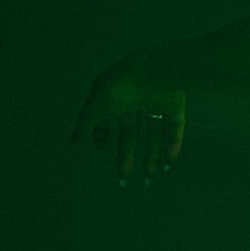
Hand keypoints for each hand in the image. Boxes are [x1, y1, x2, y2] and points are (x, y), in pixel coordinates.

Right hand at [73, 56, 185, 178]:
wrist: (154, 75)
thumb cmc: (120, 89)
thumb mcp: (96, 107)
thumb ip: (86, 124)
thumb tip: (74, 140)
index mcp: (114, 93)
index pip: (107, 116)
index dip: (102, 133)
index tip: (100, 149)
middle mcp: (134, 97)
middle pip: (130, 131)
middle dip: (127, 154)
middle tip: (124, 176)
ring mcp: (156, 100)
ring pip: (153, 132)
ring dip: (152, 154)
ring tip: (150, 175)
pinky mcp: (175, 103)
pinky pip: (174, 127)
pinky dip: (172, 145)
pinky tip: (167, 162)